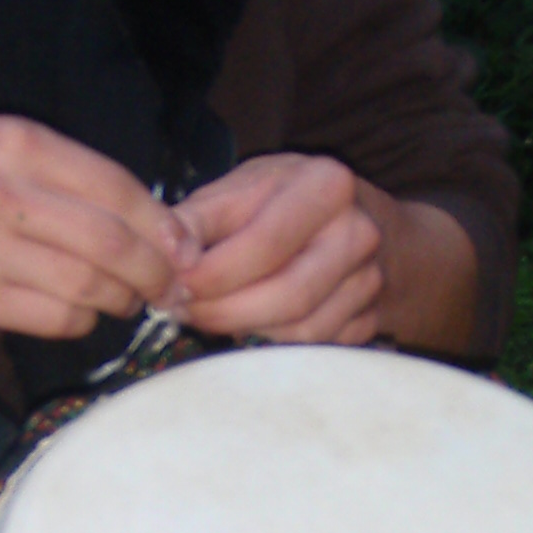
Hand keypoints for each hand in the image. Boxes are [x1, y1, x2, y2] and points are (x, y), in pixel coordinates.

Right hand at [0, 116, 187, 340]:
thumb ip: (65, 175)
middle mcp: (2, 193)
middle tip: (168, 286)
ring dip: (121, 301)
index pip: (119, 188)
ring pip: (91, 287)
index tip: (183, 247)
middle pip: (114, 244)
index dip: (163, 226)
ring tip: (124, 299)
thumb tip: (153, 218)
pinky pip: (56, 318)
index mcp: (15, 145)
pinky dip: (81, 320)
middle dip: (156, 273)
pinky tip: (77, 310)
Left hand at [174, 155, 482, 352]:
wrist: (364, 223)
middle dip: (223, 311)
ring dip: (243, 329)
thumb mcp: (244, 187)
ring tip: (209, 313)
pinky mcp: (368, 318)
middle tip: (183, 311)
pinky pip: (311, 346)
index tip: (173, 286)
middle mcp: (359, 232)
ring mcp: (370, 280)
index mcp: (327, 185)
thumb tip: (161, 253)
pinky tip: (249, 321)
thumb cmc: (289, 201)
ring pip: (299, 329)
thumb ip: (198, 217)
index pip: (263, 244)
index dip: (212, 274)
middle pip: (286, 295)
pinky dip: (271, 341)